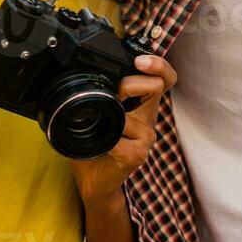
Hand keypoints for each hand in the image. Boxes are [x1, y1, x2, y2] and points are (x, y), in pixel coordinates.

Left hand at [70, 54, 177, 200]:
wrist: (93, 180)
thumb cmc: (94, 144)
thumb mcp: (97, 112)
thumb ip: (99, 94)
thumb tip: (78, 75)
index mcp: (141, 103)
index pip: (163, 78)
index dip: (158, 65)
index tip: (140, 62)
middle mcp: (148, 117)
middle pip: (157, 86)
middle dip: (131, 84)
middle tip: (115, 93)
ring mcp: (145, 136)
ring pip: (136, 112)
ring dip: (113, 115)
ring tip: (100, 125)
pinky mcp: (137, 154)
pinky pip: (120, 138)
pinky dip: (106, 140)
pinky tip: (100, 146)